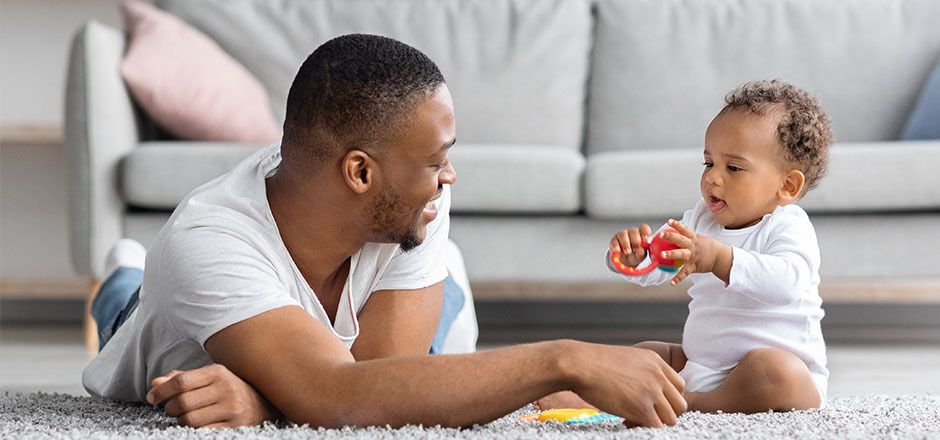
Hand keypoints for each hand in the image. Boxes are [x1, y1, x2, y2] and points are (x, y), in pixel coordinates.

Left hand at [146, 363, 280, 428]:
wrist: (266, 405)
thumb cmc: (230, 390)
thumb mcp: (209, 379)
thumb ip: (182, 379)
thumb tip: (155, 382)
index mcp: (218, 372)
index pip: (181, 381)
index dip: (161, 391)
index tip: (151, 397)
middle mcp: (226, 388)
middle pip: (182, 402)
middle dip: (170, 409)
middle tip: (172, 410)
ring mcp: (232, 408)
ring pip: (190, 419)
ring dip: (182, 421)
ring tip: (187, 418)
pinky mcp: (236, 425)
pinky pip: (202, 431)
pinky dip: (194, 431)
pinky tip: (198, 426)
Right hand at [568, 342, 686, 427]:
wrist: (579, 364)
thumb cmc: (594, 362)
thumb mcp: (627, 358)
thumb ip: (643, 371)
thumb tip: (643, 388)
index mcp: (656, 361)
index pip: (679, 387)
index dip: (667, 398)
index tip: (652, 402)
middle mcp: (658, 376)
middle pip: (679, 404)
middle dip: (664, 412)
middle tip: (644, 414)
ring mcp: (652, 392)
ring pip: (671, 418)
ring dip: (655, 422)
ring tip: (634, 418)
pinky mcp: (642, 408)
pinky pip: (656, 427)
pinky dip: (643, 427)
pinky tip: (626, 420)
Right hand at [609, 224, 652, 267]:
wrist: (623, 262)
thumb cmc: (633, 256)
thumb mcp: (639, 257)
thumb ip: (641, 254)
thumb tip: (641, 251)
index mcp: (641, 235)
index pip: (644, 228)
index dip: (645, 232)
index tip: (645, 240)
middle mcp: (631, 233)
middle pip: (634, 231)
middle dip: (635, 241)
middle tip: (635, 249)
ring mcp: (622, 236)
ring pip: (623, 234)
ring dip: (625, 244)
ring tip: (628, 252)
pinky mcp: (613, 241)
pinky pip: (614, 241)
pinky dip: (615, 246)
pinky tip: (617, 251)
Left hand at [659, 219, 731, 284]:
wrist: (721, 258)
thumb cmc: (709, 247)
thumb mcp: (700, 239)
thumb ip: (688, 237)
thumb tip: (676, 234)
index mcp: (694, 238)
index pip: (684, 229)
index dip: (676, 224)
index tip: (669, 221)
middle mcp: (693, 246)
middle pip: (680, 239)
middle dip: (670, 236)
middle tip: (661, 234)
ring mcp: (693, 256)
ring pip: (680, 254)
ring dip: (671, 254)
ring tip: (662, 254)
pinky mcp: (694, 266)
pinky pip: (685, 273)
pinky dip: (678, 278)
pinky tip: (671, 282)